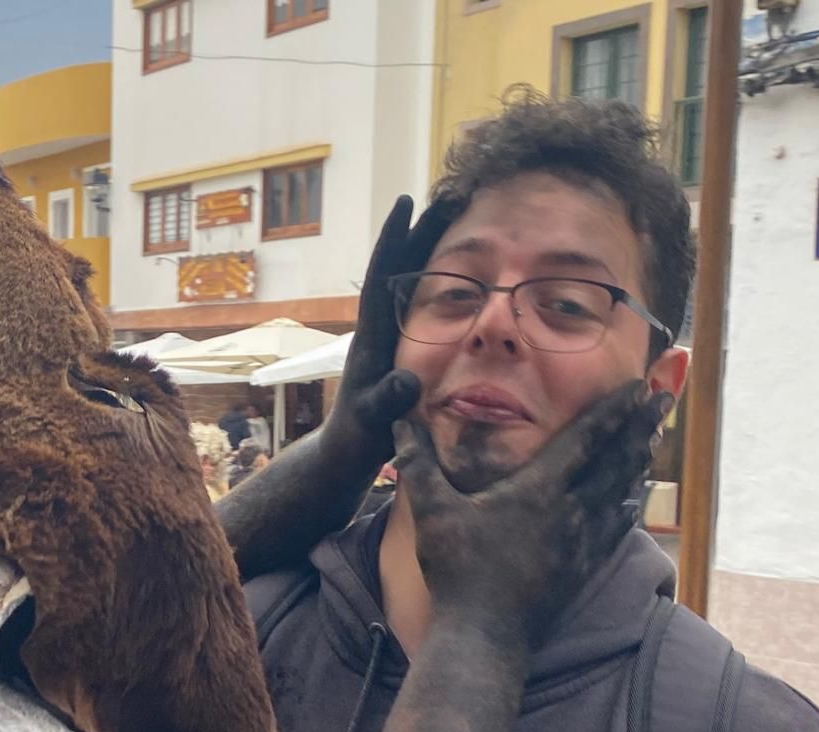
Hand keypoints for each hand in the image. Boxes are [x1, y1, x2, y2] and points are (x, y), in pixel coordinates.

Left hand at [320, 195, 460, 472]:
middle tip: (451, 193)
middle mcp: (381, 325)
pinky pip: (429, 302)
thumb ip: (387, 400)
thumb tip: (405, 379)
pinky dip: (448, 280)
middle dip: (425, 230)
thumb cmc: (359, 437)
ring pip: (417, 280)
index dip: (394, 240)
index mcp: (372, 334)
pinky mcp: (405, 345)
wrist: (349, 452)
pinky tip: (469, 267)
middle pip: (404, 266)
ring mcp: (393, 334)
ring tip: (463, 214)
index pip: (382, 275)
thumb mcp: (373, 420)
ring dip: (439, 248)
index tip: (406, 203)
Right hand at [396, 380, 668, 646]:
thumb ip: (417, 463)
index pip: (585, 440)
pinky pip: (614, 530)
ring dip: (636, 463)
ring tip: (652, 441)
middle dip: (638, 428)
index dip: (613, 410)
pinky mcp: (582, 568)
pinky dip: (627, 508)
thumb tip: (400, 421)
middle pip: (614, 461)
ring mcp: (580, 542)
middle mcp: (569, 511)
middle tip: (662, 401)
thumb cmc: (457, 571)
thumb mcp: (430, 512)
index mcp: (538, 490)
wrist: (484, 635)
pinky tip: (632, 502)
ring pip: (619, 493)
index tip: (637, 386)